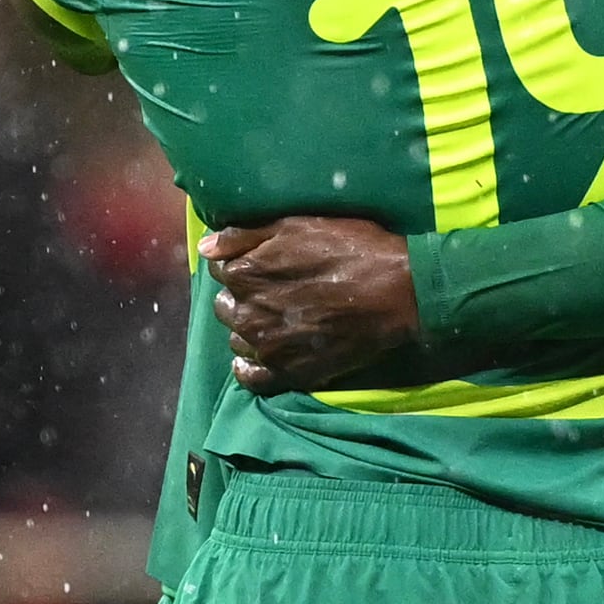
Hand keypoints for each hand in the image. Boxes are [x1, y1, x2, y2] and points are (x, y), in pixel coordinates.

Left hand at [205, 215, 420, 391]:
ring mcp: (267, 348)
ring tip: (275, 319)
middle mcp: (248, 314)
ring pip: (238, 339)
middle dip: (242, 296)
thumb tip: (205, 248)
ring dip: (249, 328)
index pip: (221, 269)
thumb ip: (244, 235)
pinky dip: (249, 368)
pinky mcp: (289, 373)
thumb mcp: (297, 225)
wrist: (398, 292)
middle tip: (272, 290)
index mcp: (245, 274)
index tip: (263, 262)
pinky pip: (252, 378)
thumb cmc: (351, 248)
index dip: (241, 263)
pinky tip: (258, 358)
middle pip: (226, 306)